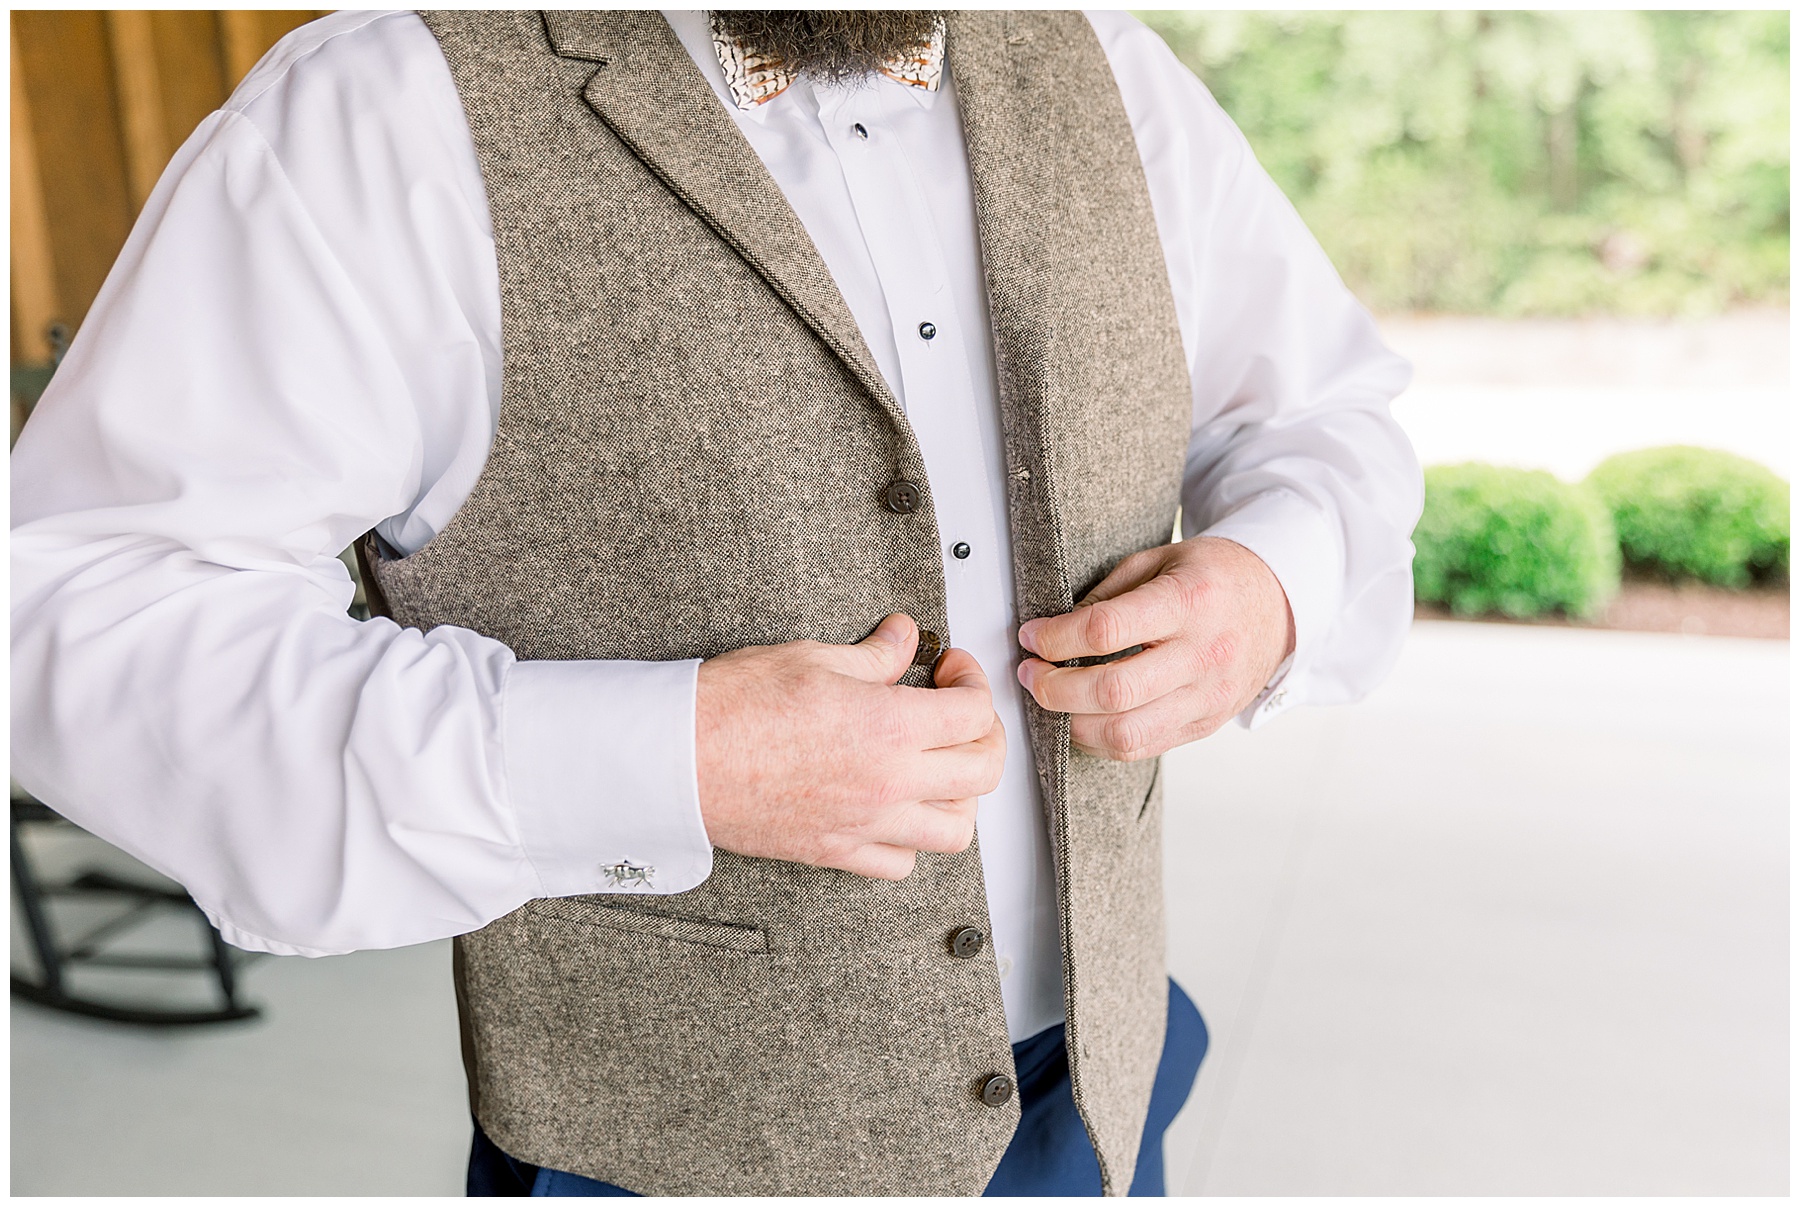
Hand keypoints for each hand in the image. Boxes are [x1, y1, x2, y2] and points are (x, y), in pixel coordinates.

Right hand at [695, 613, 1004, 879]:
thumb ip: (874, 655)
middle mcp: (889, 784)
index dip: (973, 682)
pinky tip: (898, 809)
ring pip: (956, 830)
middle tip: (960, 712)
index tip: (951, 670)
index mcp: (891, 729)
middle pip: (983, 772)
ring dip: (960, 795)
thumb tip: (903, 638)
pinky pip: (902, 864)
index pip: (975, 713)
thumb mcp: (813, 659)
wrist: (678, 760)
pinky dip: (912, 840)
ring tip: (939, 765)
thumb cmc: (733, 707)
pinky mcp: (836, 852)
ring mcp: (866, 825)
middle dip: (984, 735)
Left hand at [1016, 537, 1294, 760]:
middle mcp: (1204, 654)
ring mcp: (1208, 696)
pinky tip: (1081, 718)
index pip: (1107, 630)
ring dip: (1071, 723)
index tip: (1030, 636)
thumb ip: (1109, 593)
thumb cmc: (1214, 577)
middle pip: (1113, 691)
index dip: (1056, 638)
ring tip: (1050, 699)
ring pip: (1125, 734)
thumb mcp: (1161, 559)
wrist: (1280, 604)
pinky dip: (1100, 740)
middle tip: (1029, 673)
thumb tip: (1054, 630)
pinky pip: (1142, 748)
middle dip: (1054, 688)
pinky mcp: (1206, 723)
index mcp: (1190, 601)